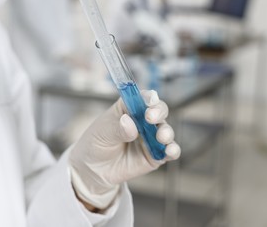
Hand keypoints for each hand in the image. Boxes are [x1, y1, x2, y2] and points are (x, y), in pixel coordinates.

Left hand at [69, 90, 179, 209]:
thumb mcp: (103, 133)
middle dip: (159, 112)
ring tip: (161, 137)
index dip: (148, 97)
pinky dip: (173, 150)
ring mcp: (151, 138)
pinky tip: (169, 151)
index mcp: (129, 108)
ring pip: (166, 130)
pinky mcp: (156, 155)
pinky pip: (169, 151)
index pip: (142, 98)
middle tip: (151, 118)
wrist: (93, 169)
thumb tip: (129, 123)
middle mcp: (143, 121)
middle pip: (159, 111)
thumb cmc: (96, 143)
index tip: (149, 100)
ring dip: (166, 131)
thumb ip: (118, 128)